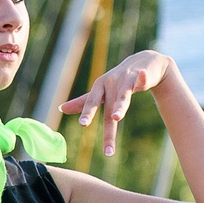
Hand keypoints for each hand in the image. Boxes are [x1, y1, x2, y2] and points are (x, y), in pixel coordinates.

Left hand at [60, 51, 177, 158]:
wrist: (143, 61)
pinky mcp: (142, 75)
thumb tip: (60, 109)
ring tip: (117, 117)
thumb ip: (83, 101)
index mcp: (100, 87)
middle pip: (109, 107)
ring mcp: (127, 79)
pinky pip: (142, 79)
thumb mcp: (101, 90)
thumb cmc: (119, 80)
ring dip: (120, 106)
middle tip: (103, 140)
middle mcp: (112, 83)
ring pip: (124, 95)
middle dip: (108, 127)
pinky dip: (141, 78)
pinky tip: (143, 76)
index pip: (92, 103)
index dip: (87, 113)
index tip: (82, 125)